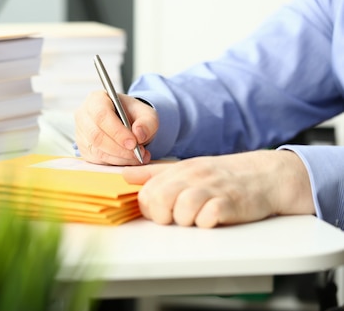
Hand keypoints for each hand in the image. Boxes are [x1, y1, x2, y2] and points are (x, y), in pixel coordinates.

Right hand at [74, 90, 157, 164]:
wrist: (126, 121)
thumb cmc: (132, 114)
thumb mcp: (146, 113)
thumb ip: (147, 122)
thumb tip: (139, 134)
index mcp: (96, 99)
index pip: (101, 115)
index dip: (117, 131)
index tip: (133, 142)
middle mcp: (84, 115)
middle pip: (96, 136)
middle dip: (119, 148)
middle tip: (138, 152)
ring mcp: (81, 133)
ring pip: (97, 150)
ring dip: (120, 157)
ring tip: (138, 156)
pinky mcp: (84, 149)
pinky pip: (98, 160)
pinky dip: (116, 162)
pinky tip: (128, 159)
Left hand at [123, 150, 314, 227]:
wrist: (266, 175)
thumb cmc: (222, 176)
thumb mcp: (186, 168)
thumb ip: (154, 174)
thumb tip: (125, 175)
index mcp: (180, 169)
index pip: (148, 192)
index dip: (149, 208)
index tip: (160, 212)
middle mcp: (194, 177)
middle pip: (161, 200)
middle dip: (163, 216)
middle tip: (176, 218)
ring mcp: (213, 189)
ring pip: (183, 211)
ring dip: (186, 220)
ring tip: (196, 218)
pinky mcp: (231, 203)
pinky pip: (209, 217)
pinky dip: (206, 222)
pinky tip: (213, 218)